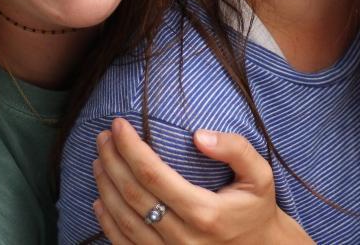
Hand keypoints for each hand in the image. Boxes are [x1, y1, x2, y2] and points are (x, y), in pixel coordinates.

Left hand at [92, 117, 312, 243]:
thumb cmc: (256, 208)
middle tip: (103, 137)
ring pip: (124, 221)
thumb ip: (235, 150)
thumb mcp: (260, 175)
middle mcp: (184, 238)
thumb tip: (199, 136)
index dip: (130, 148)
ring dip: (106, 188)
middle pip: (133, 195)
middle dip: (113, 161)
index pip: (154, 175)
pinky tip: (100, 200)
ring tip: (99, 160)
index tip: (118, 125)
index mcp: (205, 212)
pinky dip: (108, 223)